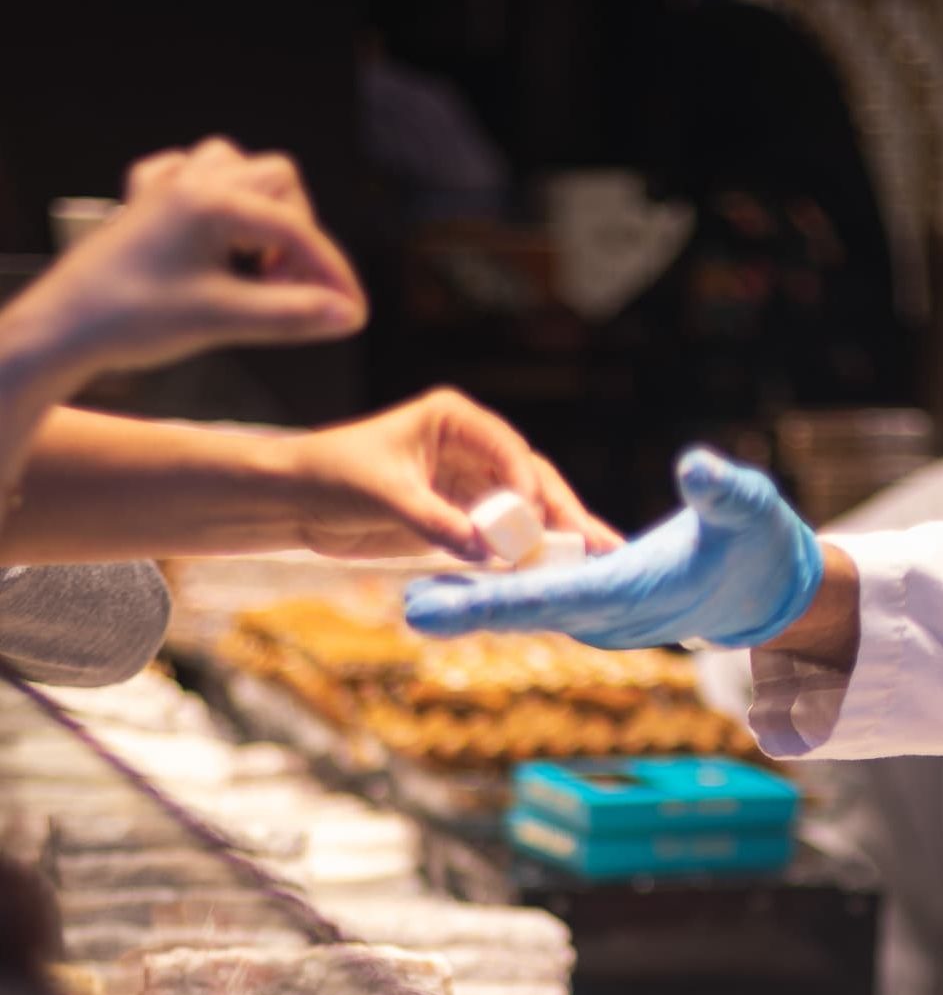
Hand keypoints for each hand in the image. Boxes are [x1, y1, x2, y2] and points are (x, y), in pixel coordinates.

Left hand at [0, 137, 367, 394]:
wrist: (62, 328)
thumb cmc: (129, 318)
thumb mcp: (223, 320)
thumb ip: (291, 314)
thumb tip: (345, 314)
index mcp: (212, 202)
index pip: (297, 230)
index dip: (331, 274)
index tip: (352, 312)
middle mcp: (191, 182)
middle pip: (279, 181)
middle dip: (298, 235)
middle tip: (292, 289)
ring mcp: (165, 188)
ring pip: (236, 168)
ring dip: (261, 210)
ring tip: (256, 261)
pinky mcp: (144, 204)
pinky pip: (188, 174)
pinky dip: (214, 198)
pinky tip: (212, 234)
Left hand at [287, 386, 620, 562]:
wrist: (296, 502)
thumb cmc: (332, 476)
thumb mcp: (384, 494)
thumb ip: (435, 520)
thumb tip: (484, 550)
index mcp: (454, 420)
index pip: (506, 447)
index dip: (527, 482)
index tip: (536, 517)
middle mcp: (470, 448)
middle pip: (528, 479)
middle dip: (561, 512)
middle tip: (595, 545)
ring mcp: (469, 484)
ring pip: (523, 511)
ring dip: (553, 536)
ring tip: (592, 562)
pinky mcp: (461, 518)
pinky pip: (502, 536)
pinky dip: (525, 555)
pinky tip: (554, 574)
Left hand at [405, 447, 822, 645]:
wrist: (770, 588)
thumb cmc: (764, 545)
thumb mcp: (753, 508)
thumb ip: (725, 491)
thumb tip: (696, 467)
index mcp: (636, 591)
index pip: (558, 593)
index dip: (499, 598)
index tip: (447, 604)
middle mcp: (612, 613)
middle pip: (528, 610)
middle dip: (470, 610)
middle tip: (411, 607)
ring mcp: (604, 613)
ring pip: (528, 606)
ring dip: (476, 605)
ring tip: (415, 598)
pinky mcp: (600, 603)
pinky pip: (542, 598)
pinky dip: (501, 594)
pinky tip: (459, 582)